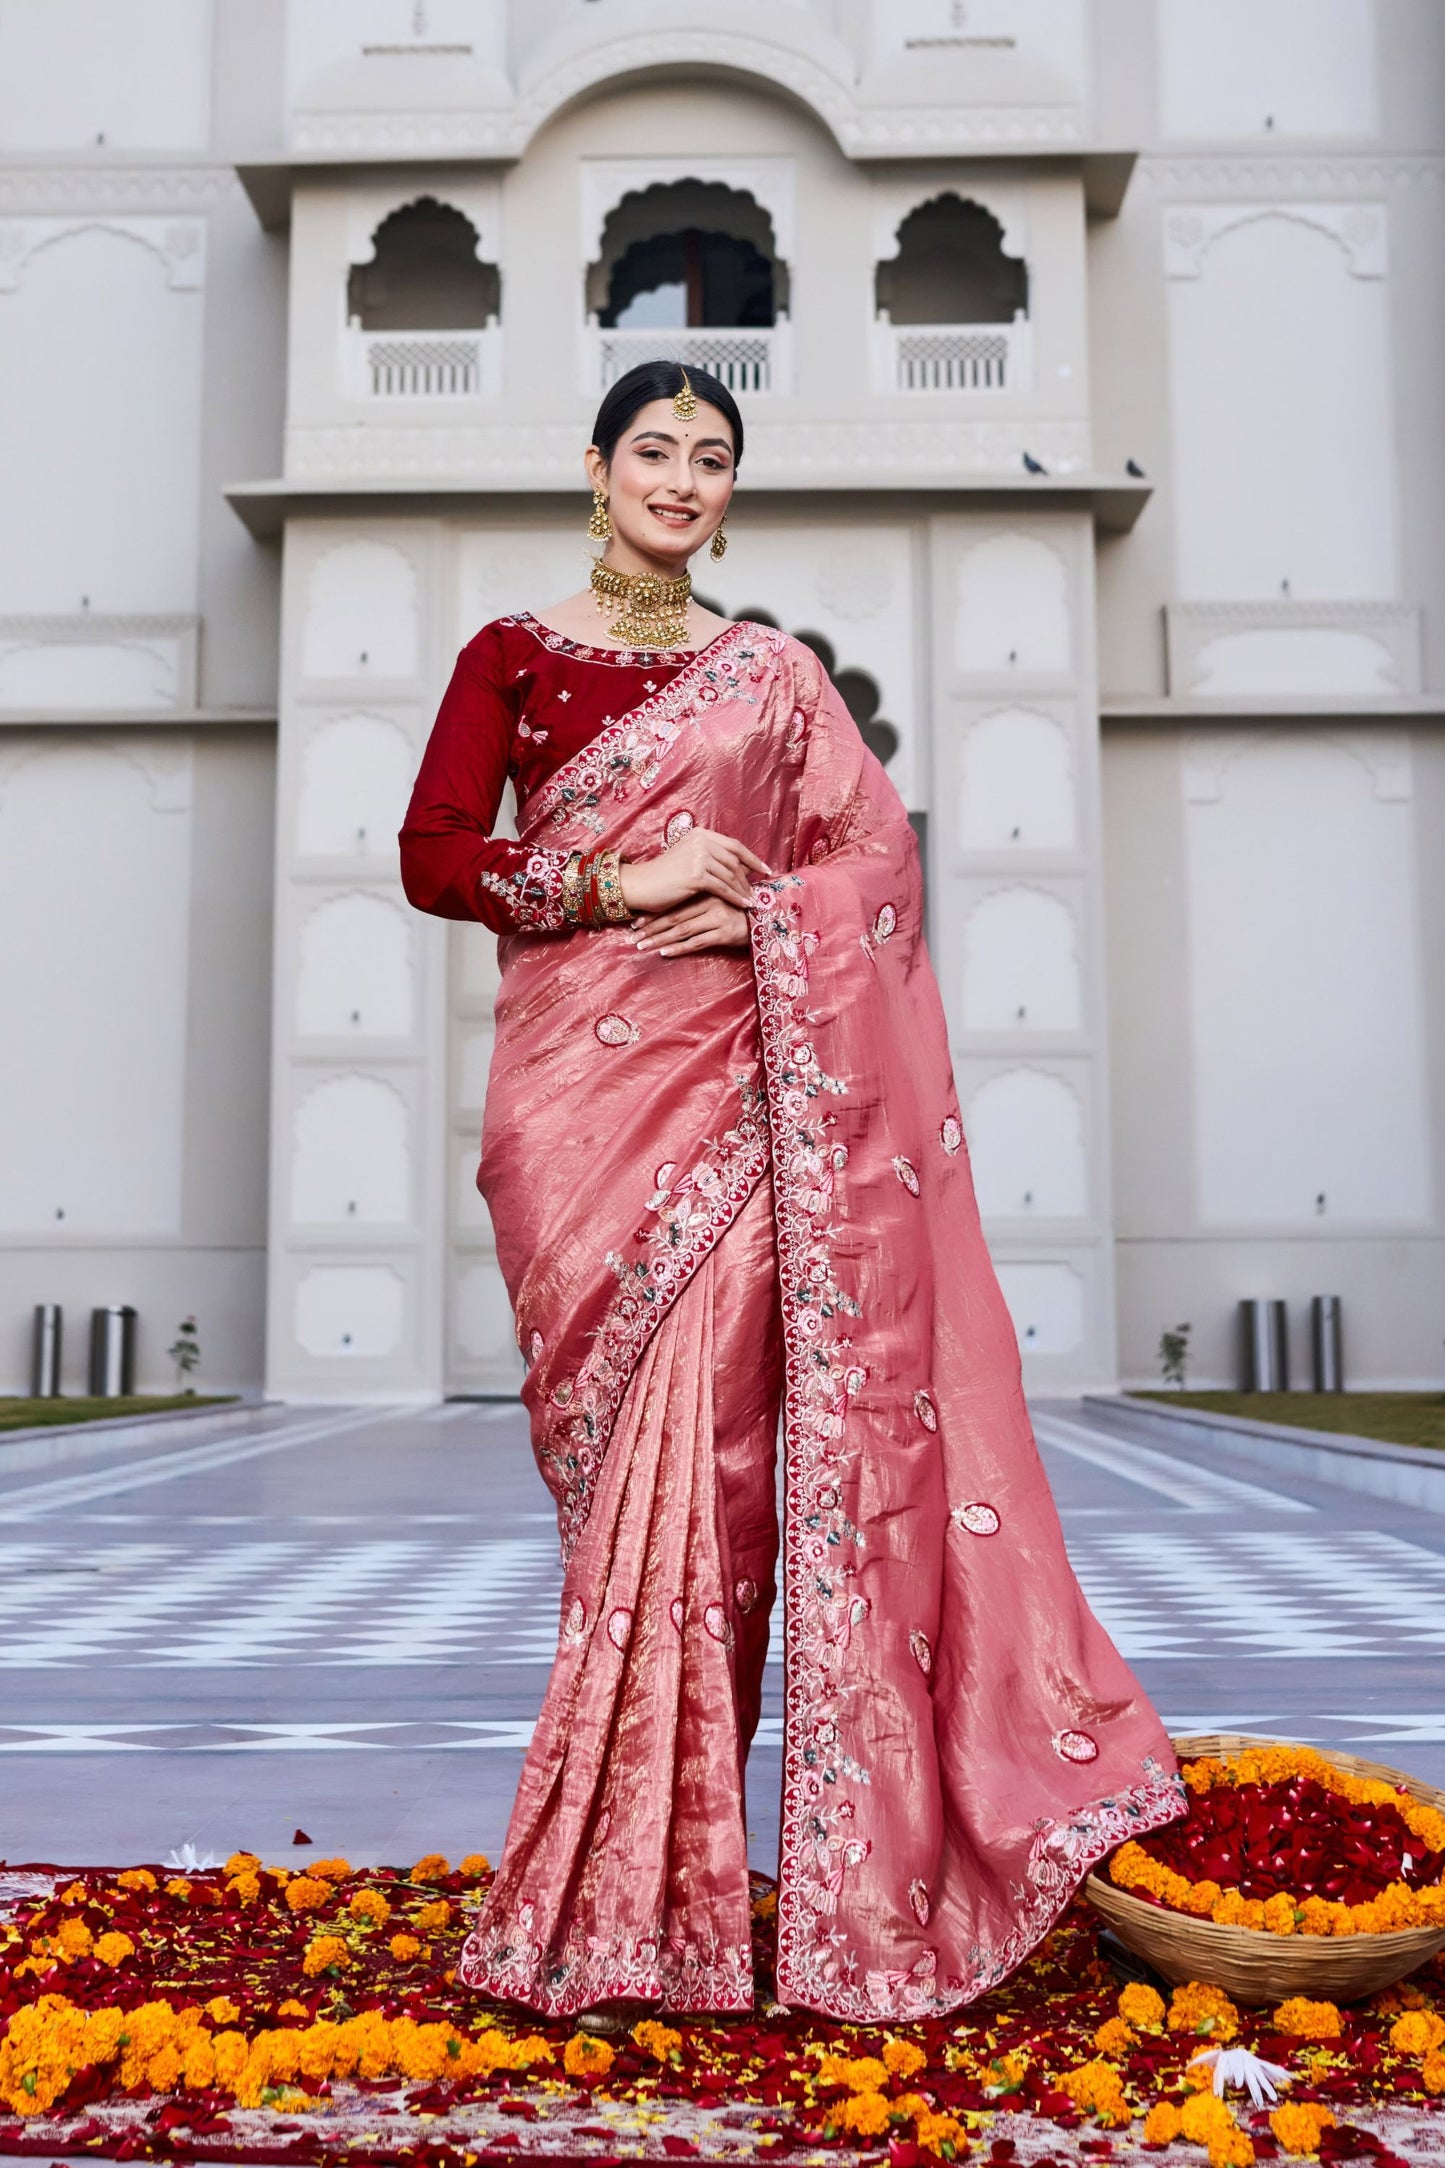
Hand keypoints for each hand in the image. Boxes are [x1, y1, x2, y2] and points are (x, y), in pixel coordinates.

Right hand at [619, 827, 770, 914]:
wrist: (641, 885)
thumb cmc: (664, 876)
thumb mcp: (688, 858)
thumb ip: (711, 857)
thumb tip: (741, 867)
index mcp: (701, 834)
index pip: (734, 845)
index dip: (752, 858)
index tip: (766, 869)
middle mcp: (701, 841)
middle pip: (735, 861)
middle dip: (750, 878)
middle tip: (760, 891)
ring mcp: (699, 857)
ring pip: (731, 875)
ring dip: (744, 890)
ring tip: (753, 901)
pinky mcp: (696, 875)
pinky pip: (723, 888)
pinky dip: (735, 897)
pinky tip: (743, 905)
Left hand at [634, 898, 750, 956]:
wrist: (769, 919)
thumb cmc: (742, 910)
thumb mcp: (722, 898)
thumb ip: (703, 898)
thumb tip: (676, 907)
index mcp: (707, 891)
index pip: (674, 904)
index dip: (654, 913)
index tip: (636, 921)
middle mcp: (710, 902)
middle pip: (674, 917)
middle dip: (651, 927)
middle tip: (633, 936)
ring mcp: (717, 918)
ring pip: (682, 930)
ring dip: (660, 939)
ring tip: (642, 946)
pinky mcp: (724, 933)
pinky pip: (697, 942)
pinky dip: (679, 948)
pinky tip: (665, 953)